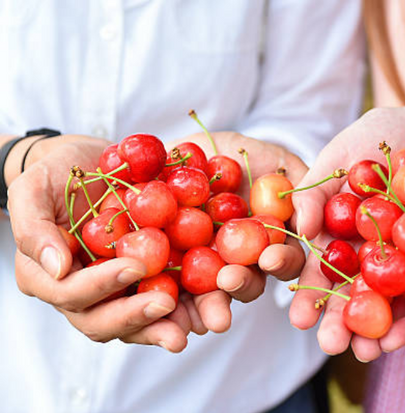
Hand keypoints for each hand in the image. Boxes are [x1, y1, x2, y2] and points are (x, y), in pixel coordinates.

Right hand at [9, 139, 188, 351]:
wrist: (90, 164)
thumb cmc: (55, 175)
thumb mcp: (33, 190)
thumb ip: (34, 228)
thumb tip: (57, 268)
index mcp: (49, 277)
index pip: (70, 294)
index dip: (99, 286)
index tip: (134, 266)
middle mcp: (83, 292)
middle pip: (104, 321)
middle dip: (136, 319)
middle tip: (167, 307)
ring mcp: (116, 289)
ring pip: (136, 321)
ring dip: (165, 327)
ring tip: (195, 326)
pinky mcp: (147, 278)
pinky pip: (165, 295)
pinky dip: (187, 304)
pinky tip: (213, 301)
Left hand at [164, 132, 307, 335]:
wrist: (197, 147)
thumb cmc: (249, 154)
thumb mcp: (282, 165)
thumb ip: (301, 191)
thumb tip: (310, 222)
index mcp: (270, 245)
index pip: (282, 260)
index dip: (280, 262)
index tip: (270, 258)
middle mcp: (239, 262)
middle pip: (244, 284)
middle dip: (238, 288)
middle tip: (229, 282)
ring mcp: (203, 263)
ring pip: (205, 291)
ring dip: (202, 304)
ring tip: (195, 311)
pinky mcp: (168, 258)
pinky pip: (163, 279)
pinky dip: (160, 291)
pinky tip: (156, 298)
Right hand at [288, 107, 404, 360]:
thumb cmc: (375, 136)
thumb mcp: (340, 155)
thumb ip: (317, 190)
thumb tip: (301, 232)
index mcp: (348, 238)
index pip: (326, 271)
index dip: (312, 296)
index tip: (299, 321)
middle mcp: (380, 254)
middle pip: (360, 293)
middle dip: (345, 322)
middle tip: (331, 347)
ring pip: (400, 297)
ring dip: (386, 327)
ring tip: (371, 353)